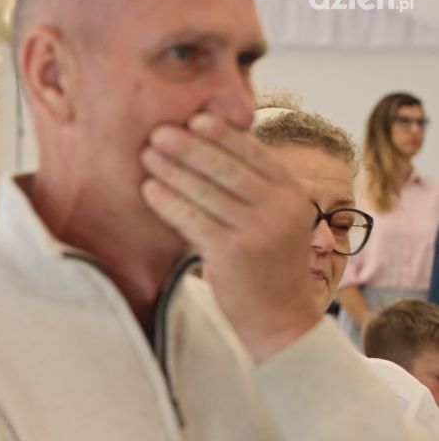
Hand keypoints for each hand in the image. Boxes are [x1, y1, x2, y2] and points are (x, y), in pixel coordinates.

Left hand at [140, 112, 322, 361]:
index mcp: (293, 194)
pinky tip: (148, 189)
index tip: (194, 119)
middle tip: (159, 131)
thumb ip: (254, 192)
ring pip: (206, 190)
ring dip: (173, 169)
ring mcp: (258, 231)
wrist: (279, 321)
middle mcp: (280, 208)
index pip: (255, 154)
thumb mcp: (273, 223)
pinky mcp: (231, 253)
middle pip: (227, 167)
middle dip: (190, 146)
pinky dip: (167, 202)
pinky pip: (191, 219)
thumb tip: (215, 151)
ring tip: (147, 154)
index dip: (223, 134)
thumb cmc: (266, 268)